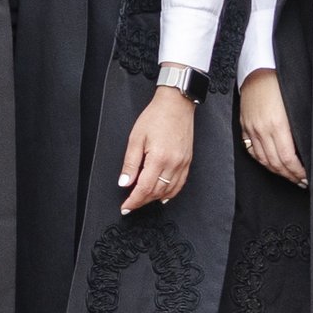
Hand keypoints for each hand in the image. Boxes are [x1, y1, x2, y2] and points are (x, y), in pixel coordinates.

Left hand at [118, 87, 196, 212]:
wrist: (176, 105)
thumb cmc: (156, 117)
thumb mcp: (136, 138)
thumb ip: (130, 163)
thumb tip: (125, 183)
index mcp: (158, 158)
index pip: (144, 188)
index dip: (134, 201)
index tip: (126, 207)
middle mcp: (173, 164)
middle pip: (156, 192)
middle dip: (142, 201)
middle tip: (131, 205)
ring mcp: (183, 164)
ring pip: (169, 191)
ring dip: (154, 199)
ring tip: (143, 200)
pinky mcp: (188, 162)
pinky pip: (180, 184)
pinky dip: (170, 193)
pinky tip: (162, 196)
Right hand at [238, 67, 304, 185]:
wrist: (258, 70)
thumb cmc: (280, 84)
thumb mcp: (295, 106)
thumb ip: (298, 128)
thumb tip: (307, 149)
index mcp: (278, 125)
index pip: (287, 159)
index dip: (298, 172)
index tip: (306, 177)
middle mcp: (262, 130)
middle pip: (275, 163)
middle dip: (290, 176)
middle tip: (301, 182)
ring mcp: (251, 130)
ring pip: (263, 160)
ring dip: (277, 172)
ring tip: (289, 176)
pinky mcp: (244, 127)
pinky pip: (252, 151)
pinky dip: (263, 162)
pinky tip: (272, 165)